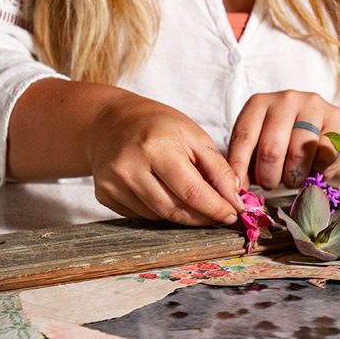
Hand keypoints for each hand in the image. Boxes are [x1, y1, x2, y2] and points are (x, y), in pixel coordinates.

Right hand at [87, 95, 242, 225]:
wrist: (111, 121)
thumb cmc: (157, 125)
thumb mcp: (194, 136)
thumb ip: (218, 169)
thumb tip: (235, 201)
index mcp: (156, 147)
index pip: (192, 192)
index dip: (216, 208)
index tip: (232, 215)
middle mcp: (130, 167)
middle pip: (175, 210)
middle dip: (202, 217)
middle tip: (219, 215)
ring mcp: (113, 183)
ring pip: (159, 217)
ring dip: (183, 216)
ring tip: (195, 203)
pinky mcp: (104, 194)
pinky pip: (142, 216)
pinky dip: (161, 212)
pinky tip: (166, 195)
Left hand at [227, 91, 339, 189]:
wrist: (324, 135)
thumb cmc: (285, 144)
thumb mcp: (259, 148)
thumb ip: (246, 164)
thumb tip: (237, 189)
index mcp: (259, 103)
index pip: (244, 136)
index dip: (239, 166)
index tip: (238, 189)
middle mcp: (285, 99)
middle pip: (271, 148)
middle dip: (268, 176)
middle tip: (270, 185)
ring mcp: (312, 106)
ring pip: (299, 152)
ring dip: (293, 177)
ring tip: (292, 180)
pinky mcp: (336, 118)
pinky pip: (325, 154)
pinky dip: (318, 170)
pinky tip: (315, 170)